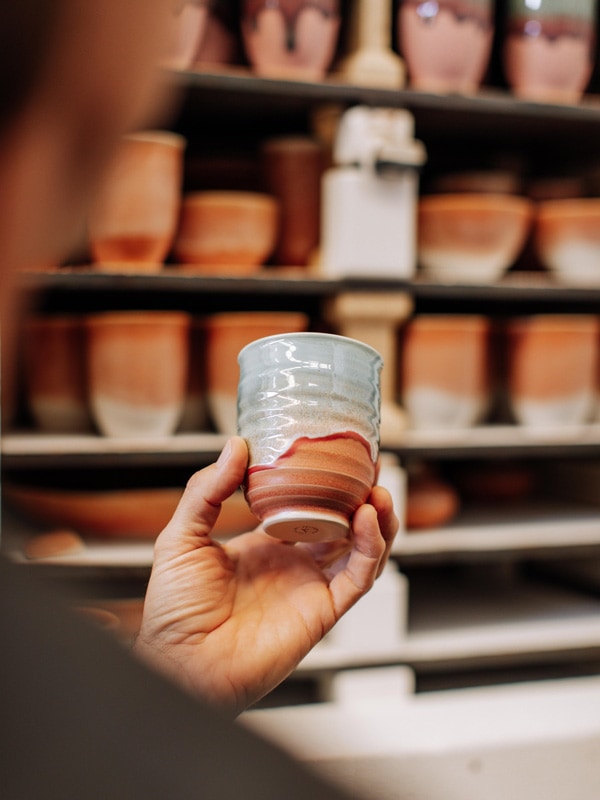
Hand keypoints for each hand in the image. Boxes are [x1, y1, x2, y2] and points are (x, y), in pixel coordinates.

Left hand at [133, 437, 398, 715]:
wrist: (181, 661)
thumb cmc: (174, 610)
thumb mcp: (183, 536)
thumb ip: (208, 490)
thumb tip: (236, 446)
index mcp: (265, 545)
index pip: (306, 508)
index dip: (325, 484)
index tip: (335, 454)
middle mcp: (294, 564)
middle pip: (343, 526)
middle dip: (361, 498)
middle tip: (368, 469)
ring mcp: (311, 587)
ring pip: (361, 550)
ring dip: (377, 520)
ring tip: (378, 491)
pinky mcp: (323, 610)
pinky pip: (357, 576)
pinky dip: (369, 548)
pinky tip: (367, 519)